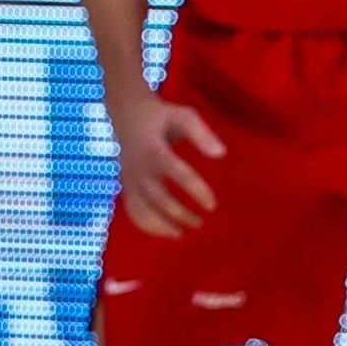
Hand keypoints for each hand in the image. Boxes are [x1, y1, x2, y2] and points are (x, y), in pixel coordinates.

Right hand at [109, 90, 225, 239]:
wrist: (126, 112)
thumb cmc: (161, 116)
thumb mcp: (184, 116)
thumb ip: (202, 134)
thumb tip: (220, 154)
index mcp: (155, 149)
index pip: (178, 173)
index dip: (196, 191)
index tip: (212, 206)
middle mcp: (140, 166)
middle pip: (158, 197)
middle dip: (180, 213)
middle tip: (200, 222)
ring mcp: (130, 177)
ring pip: (140, 208)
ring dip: (160, 225)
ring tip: (180, 233)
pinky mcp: (126, 184)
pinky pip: (132, 209)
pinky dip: (146, 225)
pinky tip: (168, 232)